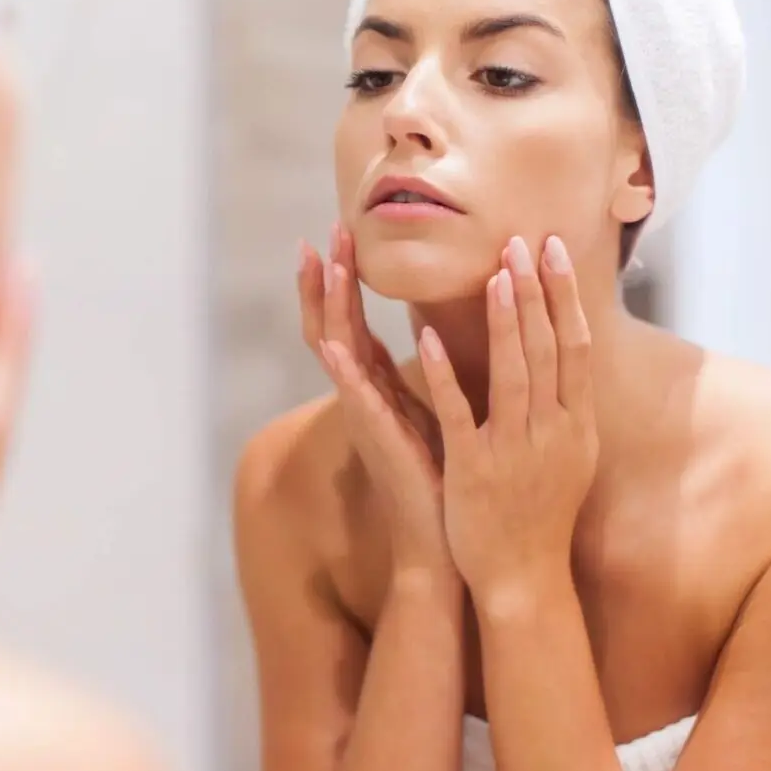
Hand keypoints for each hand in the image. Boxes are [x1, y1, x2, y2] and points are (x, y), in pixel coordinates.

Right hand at [300, 224, 453, 580]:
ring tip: (322, 264)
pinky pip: (356, 399)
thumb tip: (445, 331)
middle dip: (329, 278)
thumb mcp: (442, 412)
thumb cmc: (449, 478)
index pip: (353, 322)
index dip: (344, 280)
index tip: (342, 232)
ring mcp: (366, 417)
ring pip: (337, 350)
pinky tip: (333, 342)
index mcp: (379, 389)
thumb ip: (436, 373)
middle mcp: (364, 398)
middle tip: (326, 230)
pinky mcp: (379, 441)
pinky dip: (342, 370)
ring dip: (328, 306)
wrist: (447, 540)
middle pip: (334, 325)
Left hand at [415, 235, 597, 606]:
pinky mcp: (473, 469)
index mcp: (575, 425)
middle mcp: (552, 432)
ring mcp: (513, 450)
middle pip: (549, 350)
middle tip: (523, 241)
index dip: (565, 297)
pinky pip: (457, 415)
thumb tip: (566, 357)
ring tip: (494, 274)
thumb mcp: (569, 457)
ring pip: (512, 374)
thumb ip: (564, 407)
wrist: (523, 578)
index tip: (553, 250)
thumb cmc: (541, 515)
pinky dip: (444, 376)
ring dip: (504, 322)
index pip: (575, 347)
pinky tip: (428, 341)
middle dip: (537, 292)